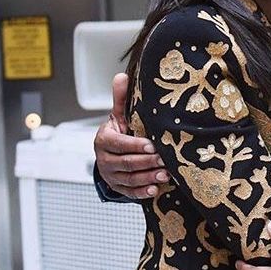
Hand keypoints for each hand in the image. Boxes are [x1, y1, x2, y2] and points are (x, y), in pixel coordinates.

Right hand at [93, 73, 168, 197]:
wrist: (110, 154)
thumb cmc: (119, 132)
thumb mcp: (118, 116)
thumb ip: (120, 99)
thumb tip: (121, 76)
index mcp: (104, 140)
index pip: (119, 144)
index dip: (135, 146)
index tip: (153, 146)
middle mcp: (104, 159)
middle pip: (126, 163)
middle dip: (147, 163)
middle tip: (166, 161)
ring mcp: (111, 176)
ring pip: (129, 179)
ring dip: (148, 177)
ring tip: (166, 175)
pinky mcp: (118, 188)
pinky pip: (129, 192)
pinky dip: (142, 192)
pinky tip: (155, 190)